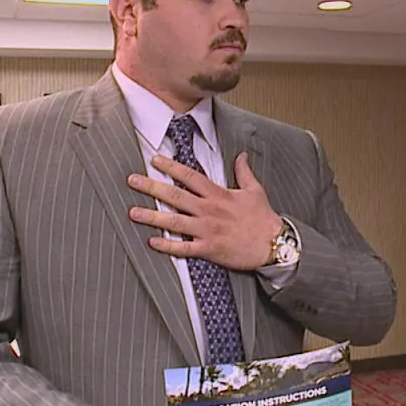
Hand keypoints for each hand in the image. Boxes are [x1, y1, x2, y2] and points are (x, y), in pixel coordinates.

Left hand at [127, 152, 281, 270]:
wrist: (273, 245)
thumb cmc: (264, 218)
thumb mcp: (255, 190)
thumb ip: (244, 172)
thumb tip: (241, 155)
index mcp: (219, 195)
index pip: (190, 176)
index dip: (171, 167)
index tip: (155, 160)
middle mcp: (209, 211)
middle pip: (175, 196)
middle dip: (152, 187)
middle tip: (132, 180)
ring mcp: (207, 230)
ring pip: (174, 222)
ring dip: (152, 217)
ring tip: (133, 212)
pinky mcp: (209, 249)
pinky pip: (184, 248)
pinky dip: (167, 246)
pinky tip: (152, 242)